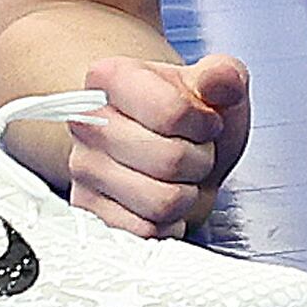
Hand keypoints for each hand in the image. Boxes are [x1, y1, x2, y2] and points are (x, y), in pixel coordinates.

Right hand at [66, 53, 251, 236]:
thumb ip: (224, 75)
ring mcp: (83, 169)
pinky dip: (168, 221)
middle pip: (169, 160)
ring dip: (186, 193)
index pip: (172, 112)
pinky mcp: (87, 211)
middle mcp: (86, 122)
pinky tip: (162, 198)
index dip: (205, 124)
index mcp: (110, 78)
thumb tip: (218, 80)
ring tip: (179, 175)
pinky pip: (145, 231)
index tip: (205, 121)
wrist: (172, 148)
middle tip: (193, 149)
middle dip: (199, 160)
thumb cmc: (192, 116)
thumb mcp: (218, 85)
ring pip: (160, 201)